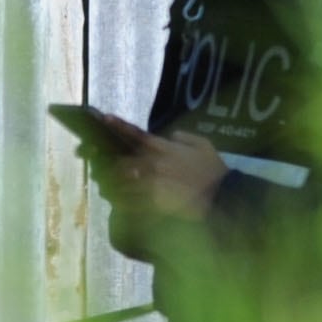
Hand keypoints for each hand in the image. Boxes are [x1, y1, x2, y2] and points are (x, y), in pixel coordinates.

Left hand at [106, 130, 226, 221]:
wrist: (223, 196)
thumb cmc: (214, 171)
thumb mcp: (205, 146)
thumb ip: (186, 138)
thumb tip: (172, 135)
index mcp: (166, 149)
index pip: (138, 135)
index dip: (120, 126)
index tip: (105, 118)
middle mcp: (157, 164)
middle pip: (123, 161)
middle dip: (108, 163)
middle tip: (99, 165)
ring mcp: (155, 183)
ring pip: (124, 182)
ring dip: (112, 184)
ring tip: (103, 186)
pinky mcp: (157, 201)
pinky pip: (133, 202)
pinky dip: (122, 202)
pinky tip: (116, 203)